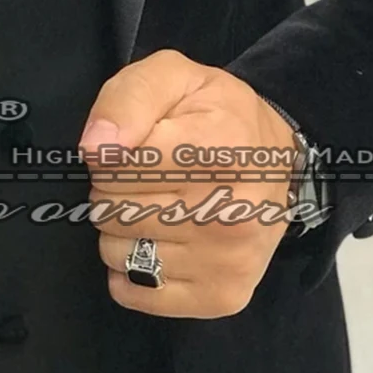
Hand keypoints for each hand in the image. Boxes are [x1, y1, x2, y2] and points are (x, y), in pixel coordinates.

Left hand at [80, 49, 298, 318]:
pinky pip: (135, 291)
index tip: (132, 144)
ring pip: (119, 253)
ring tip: (153, 204)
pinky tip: (157, 240)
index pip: (117, 167)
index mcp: (220, 149)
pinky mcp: (223, 296)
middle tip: (143, 175)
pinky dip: (131, 268)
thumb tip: (95, 148)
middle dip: (112, 189)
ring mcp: (229, 261)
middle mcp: (230, 214)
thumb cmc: (214, 112)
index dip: (110, 152)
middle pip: (114, 211)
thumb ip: (128, 99)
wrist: (277, 157)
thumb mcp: (171, 76)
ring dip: (120, 228)